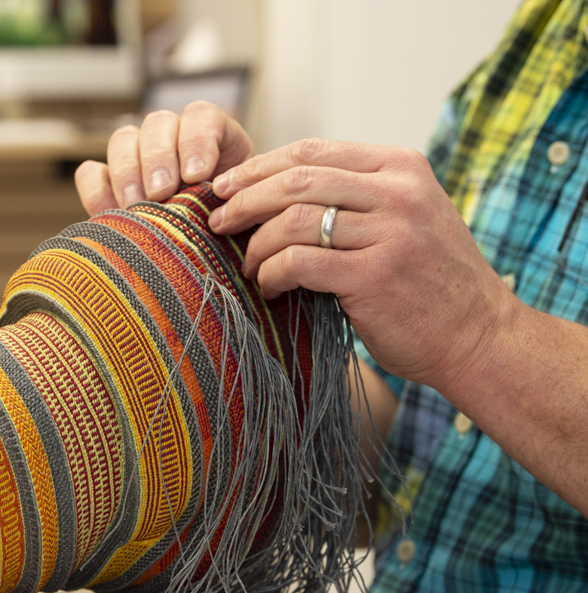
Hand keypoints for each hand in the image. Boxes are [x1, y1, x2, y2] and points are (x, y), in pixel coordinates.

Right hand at [74, 101, 254, 215]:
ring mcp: (138, 157)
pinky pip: (91, 172)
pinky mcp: (109, 182)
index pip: (201, 117)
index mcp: (214, 137)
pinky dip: (96, 190)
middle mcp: (173, 138)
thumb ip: (239, 201)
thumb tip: (225, 208)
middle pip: (158, 124)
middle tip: (162, 192)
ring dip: (128, 171)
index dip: (196, 140)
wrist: (217, 256)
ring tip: (135, 206)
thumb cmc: (236, 231)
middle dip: (158, 158)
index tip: (197, 175)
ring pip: (123, 140)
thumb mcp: (246, 212)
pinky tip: (111, 215)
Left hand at [209, 138, 518, 391]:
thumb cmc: (428, 280)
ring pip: (293, 219)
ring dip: (257, 244)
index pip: (313, 151)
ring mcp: (390, 232)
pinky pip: (300, 262)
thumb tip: (273, 189)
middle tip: (217, 222)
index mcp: (401, 167)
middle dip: (245, 199)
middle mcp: (397, 192)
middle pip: (296, 179)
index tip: (225, 186)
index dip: (259, 166)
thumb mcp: (405, 216)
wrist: (479, 336)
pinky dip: (273, 273)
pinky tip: (269, 286)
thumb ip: (355, 195)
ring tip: (248, 264)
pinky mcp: (375, 276)